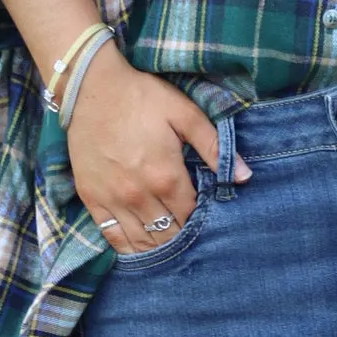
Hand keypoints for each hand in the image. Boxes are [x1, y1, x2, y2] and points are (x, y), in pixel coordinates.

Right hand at [66, 46, 250, 253]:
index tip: (205, 211)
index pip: (191, 215)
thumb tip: (245, 176)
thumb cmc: (142, 98)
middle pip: (168, 233)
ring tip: (169, 238)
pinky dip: (129, 247)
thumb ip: (215, 147)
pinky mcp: (92, 199)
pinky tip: (141, 246)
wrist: (91, 89)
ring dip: (159, 245)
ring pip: (142, 242)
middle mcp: (140, 196)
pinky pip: (112, 236)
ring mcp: (113, 201)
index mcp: (167, 177)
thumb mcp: (185, 114)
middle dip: (182, 233)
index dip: (201, 217)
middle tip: (188, 226)